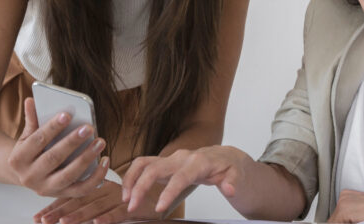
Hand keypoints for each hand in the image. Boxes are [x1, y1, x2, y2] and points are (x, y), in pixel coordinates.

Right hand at [7, 97, 108, 196]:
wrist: (24, 175)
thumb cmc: (30, 151)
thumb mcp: (26, 136)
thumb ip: (31, 119)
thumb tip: (31, 100)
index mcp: (18, 159)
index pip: (37, 140)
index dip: (52, 127)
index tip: (67, 114)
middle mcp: (30, 177)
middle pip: (53, 158)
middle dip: (72, 142)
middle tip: (89, 127)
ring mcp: (46, 188)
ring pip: (69, 175)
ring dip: (86, 158)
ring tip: (100, 142)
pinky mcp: (62, 195)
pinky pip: (82, 189)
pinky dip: (96, 177)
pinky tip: (105, 160)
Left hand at [34, 180, 162, 223]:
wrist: (165, 191)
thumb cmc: (138, 197)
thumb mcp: (113, 197)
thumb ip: (95, 202)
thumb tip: (68, 214)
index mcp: (101, 187)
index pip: (74, 195)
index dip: (56, 205)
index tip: (39, 215)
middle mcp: (107, 190)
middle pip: (80, 201)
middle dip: (60, 212)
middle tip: (43, 220)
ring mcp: (120, 198)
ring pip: (96, 207)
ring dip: (79, 216)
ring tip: (64, 222)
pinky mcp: (133, 207)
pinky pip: (119, 213)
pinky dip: (108, 218)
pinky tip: (97, 223)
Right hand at [122, 145, 250, 213]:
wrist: (225, 157)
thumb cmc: (229, 167)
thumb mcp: (237, 175)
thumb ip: (233, 182)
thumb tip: (228, 188)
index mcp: (198, 162)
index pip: (180, 177)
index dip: (169, 192)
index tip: (159, 208)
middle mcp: (181, 157)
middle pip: (154, 168)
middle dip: (141, 186)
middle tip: (131, 206)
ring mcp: (170, 159)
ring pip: (143, 163)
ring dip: (131, 180)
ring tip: (126, 200)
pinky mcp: (164, 163)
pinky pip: (143, 165)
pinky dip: (132, 177)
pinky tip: (128, 192)